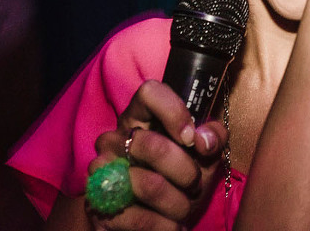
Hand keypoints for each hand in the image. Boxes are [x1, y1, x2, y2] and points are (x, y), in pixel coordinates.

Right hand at [86, 80, 225, 228]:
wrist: (153, 222)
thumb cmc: (179, 181)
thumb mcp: (203, 158)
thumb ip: (212, 138)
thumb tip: (204, 139)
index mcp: (140, 118)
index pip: (150, 92)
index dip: (174, 112)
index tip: (192, 138)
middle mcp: (114, 139)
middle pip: (151, 145)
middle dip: (186, 171)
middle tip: (194, 184)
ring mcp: (101, 172)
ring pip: (149, 185)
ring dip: (179, 203)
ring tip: (184, 209)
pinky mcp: (97, 206)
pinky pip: (140, 218)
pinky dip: (167, 226)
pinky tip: (173, 226)